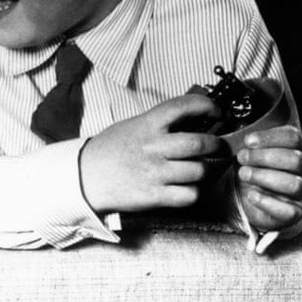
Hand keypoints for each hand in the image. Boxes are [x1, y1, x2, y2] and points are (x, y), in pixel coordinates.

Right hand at [80, 95, 224, 213]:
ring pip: (199, 171)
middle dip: (215, 145)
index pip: (182, 106)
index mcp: (146, 125)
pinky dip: (194, 192)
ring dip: (206, 170)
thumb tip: (190, 119)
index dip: (206, 105)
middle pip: (199, 143)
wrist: (84, 176)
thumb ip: (157, 123)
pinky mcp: (154, 196)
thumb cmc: (108, 150)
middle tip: (217, 146)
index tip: (216, 111)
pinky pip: (189, 195)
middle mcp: (153, 147)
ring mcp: (154, 172)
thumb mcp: (131, 126)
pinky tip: (187, 188)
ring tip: (200, 169)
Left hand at [236, 126, 301, 231]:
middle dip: (264, 156)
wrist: (246, 201)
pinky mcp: (294, 213)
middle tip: (242, 157)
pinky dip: (266, 201)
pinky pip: (288, 211)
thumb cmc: (251, 172)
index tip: (248, 141)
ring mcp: (301, 193)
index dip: (271, 137)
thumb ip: (250, 144)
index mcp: (295, 150)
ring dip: (264, 177)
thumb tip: (244, 139)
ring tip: (243, 174)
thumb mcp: (249, 153)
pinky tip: (251, 195)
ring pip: (294, 184)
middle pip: (295, 159)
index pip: (293, 138)